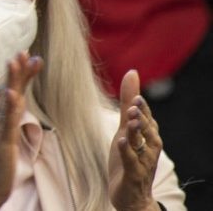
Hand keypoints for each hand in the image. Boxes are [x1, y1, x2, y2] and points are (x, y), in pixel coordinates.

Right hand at [0, 52, 43, 210]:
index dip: (21, 74)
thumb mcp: (2, 137)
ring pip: (6, 101)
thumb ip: (7, 119)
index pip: (12, 91)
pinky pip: (6, 123)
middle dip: (17, 70)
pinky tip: (12, 94)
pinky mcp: (1, 143)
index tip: (30, 55)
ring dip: (12, 80)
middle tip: (24, 50)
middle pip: (9, 90)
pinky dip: (8, 108)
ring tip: (17, 61)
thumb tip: (13, 102)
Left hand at [108, 70, 162, 210]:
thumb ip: (128, 103)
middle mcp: (148, 148)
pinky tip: (121, 141)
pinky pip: (131, 162)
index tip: (136, 94)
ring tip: (131, 118)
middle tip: (135, 103)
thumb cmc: (129, 159)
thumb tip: (132, 73)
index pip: (147, 119)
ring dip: (137, 131)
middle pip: (148, 130)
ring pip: (142, 145)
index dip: (142, 108)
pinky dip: (127, 152)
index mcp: (147, 137)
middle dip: (142, 117)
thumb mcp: (126, 129)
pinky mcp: (133, 175)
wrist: (131, 196)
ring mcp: (142, 162)